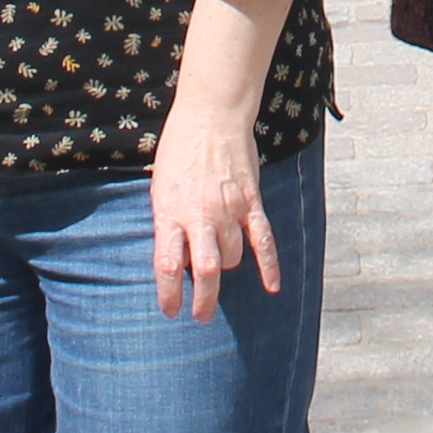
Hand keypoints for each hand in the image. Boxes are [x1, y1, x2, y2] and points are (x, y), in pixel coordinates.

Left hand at [149, 106, 279, 317]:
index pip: (167, 266)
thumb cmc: (179, 150)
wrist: (211, 116)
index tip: (171, 311)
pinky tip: (272, 286)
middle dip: (204, 300)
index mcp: (170, 213)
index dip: (169, 294)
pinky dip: (269, 267)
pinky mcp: (251, 203)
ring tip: (220, 266)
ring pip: (232, 257)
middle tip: (201, 316)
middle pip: (205, 271)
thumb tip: (174, 254)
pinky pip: (263, 241)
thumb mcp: (160, 187)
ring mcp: (228, 211)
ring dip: (226, 268)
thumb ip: (168, 221)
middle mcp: (199, 217)